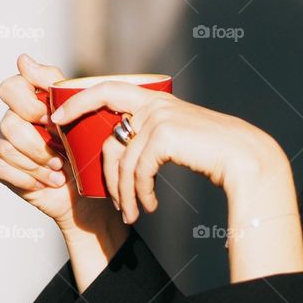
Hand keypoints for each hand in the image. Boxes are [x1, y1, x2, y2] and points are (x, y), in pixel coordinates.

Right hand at [0, 54, 121, 239]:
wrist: (90, 189)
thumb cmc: (88, 147)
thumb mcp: (84, 114)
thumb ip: (58, 86)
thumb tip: (21, 58)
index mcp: (33, 101)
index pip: (12, 87)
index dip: (30, 103)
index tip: (51, 118)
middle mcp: (15, 118)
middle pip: (9, 120)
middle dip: (38, 139)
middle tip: (59, 146)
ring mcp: (5, 142)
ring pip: (8, 145)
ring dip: (39, 161)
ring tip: (60, 168)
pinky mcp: (1, 166)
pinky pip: (3, 167)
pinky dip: (31, 177)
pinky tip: (49, 180)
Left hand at [49, 81, 279, 224]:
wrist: (244, 157)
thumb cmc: (216, 151)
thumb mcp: (180, 136)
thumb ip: (154, 133)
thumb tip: (126, 146)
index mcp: (157, 99)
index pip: (108, 89)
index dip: (78, 100)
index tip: (57, 116)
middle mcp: (155, 104)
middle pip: (107, 134)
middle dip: (95, 164)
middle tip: (94, 190)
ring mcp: (158, 118)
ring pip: (122, 161)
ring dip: (125, 193)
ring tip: (133, 213)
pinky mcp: (163, 136)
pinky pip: (138, 171)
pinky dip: (140, 194)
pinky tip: (149, 206)